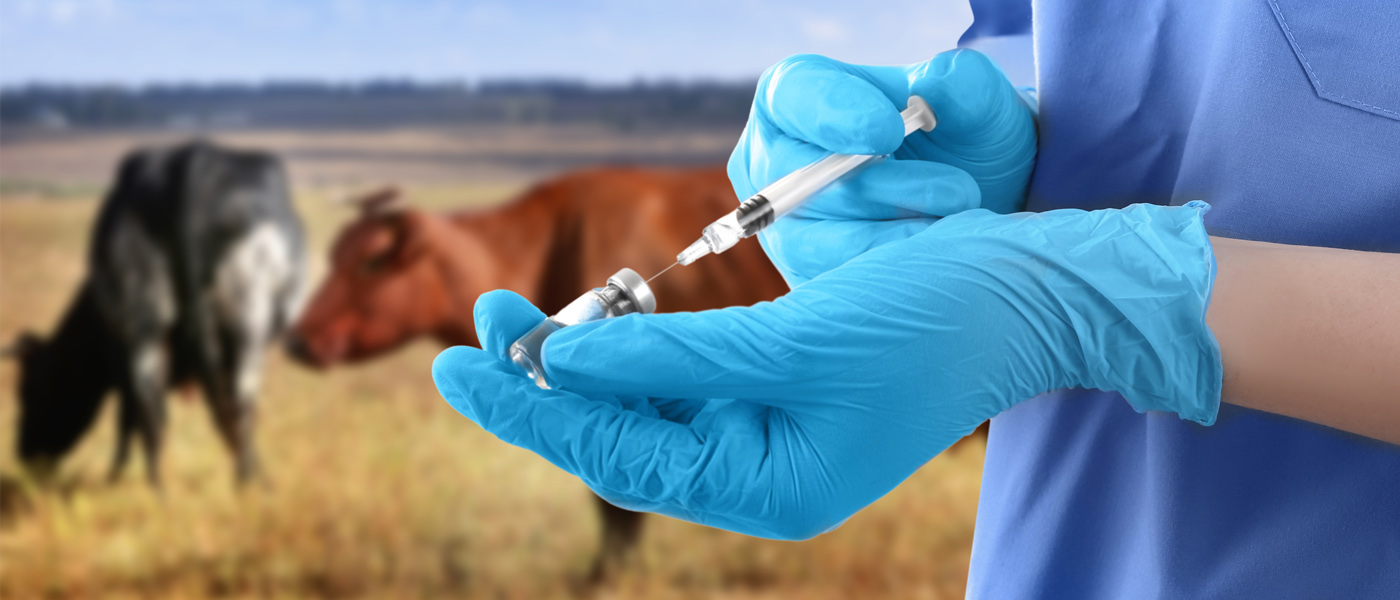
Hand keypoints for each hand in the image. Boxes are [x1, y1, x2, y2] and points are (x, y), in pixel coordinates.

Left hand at [433, 203, 1221, 539]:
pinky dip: (645, 349)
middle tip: (484, 322)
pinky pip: (691, 379)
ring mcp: (772, 434)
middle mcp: (763, 474)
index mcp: (770, 491)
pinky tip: (606, 318)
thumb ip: (669, 357)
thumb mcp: (790, 341)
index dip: (534, 411)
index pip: (621, 457)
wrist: (1030, 293)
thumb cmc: (930, 323)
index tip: (461, 365)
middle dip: (551, 383)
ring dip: (593, 360)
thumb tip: (560, 359)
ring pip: (652, 407)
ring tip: (527, 313)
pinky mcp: (782, 390)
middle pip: (626, 437)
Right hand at [729, 49, 1035, 285]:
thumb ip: (964, 83)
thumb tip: (936, 86)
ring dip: (895, 234)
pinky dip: (893, 272)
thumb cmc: (962, 136)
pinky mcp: (804, 276)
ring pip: (818, 240)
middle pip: (799, 179)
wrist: (974, 200)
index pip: (795, 98)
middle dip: (881, 189)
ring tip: (958, 220)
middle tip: (957, 189)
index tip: (890, 131)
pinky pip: (837, 284)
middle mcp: (775, 163)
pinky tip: (938, 257)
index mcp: (798, 95)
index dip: (835, 115)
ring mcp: (783, 225)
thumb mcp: (977, 100)